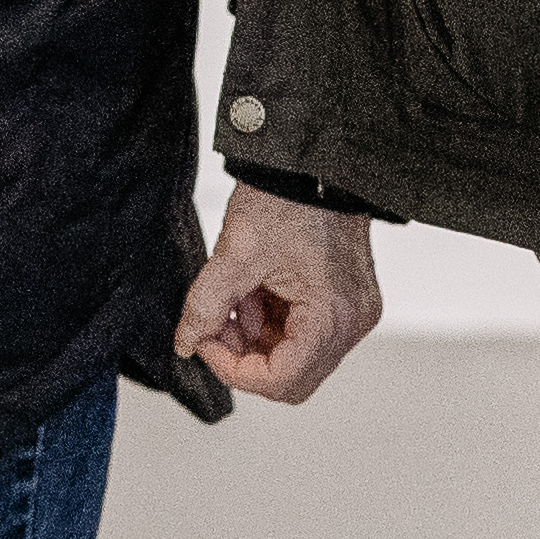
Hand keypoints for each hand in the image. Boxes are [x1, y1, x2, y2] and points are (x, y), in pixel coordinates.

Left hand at [176, 184, 383, 404]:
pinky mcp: (346, 297)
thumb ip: (205, 306)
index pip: (280, 381)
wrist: (315, 157)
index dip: (233, 369)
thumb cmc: (286, 197)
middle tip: (215, 325)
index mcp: (331, 317)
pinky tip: (252, 291)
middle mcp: (352, 322)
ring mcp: (353, 310)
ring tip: (232, 298)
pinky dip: (274, 320)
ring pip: (297, 354)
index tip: (204, 342)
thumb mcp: (235, 253)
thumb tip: (186, 342)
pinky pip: (306, 329)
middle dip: (245, 356)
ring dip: (257, 337)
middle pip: (292, 376)